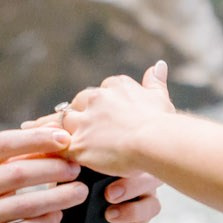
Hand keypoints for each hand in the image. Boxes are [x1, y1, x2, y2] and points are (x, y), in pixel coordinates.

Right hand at [0, 126, 85, 222]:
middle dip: (53, 167)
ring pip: (24, 203)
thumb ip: (4, 164)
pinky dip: (46, 222)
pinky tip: (58, 216)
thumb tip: (51, 139)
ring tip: (79, 191)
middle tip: (77, 167)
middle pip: (16, 172)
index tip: (65, 138)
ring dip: (58, 196)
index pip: (1, 144)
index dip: (36, 139)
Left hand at [18, 108, 162, 222]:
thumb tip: (30, 127)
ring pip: (151, 177)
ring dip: (130, 186)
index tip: (91, 140)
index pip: (120, 129)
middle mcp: (133, 159)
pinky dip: (132, 210)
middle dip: (126, 158)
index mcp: (114, 143)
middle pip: (144, 150)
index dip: (111, 131)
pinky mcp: (147, 206)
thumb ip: (50, 150)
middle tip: (105, 165)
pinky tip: (111, 214)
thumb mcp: (58, 169)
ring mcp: (143, 183)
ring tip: (108, 195)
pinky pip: (151, 206)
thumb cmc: (67, 190)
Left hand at [62, 61, 173, 178]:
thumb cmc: (161, 122)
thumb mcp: (159, 97)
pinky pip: (62, 146)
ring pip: (66, 121)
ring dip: (69, 130)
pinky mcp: (79, 143)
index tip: (108, 114)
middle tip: (89, 129)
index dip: (103, 104)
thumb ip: (155, 81)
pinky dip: (62, 151)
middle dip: (82, 113)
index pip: (102, 90)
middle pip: (79, 102)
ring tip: (75, 142)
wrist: (154, 141)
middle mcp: (97, 99)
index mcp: (115, 86)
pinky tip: (63, 158)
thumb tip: (159, 65)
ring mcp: (85, 121)